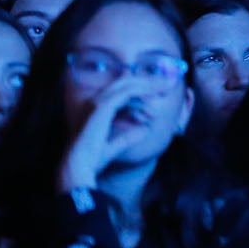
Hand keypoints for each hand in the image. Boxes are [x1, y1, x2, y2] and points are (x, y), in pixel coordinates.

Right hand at [58, 77, 159, 193]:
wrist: (80, 166)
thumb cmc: (93, 159)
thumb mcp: (115, 145)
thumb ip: (128, 137)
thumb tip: (145, 131)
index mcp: (95, 110)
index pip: (120, 92)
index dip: (141, 88)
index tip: (159, 91)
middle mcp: (94, 102)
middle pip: (125, 83)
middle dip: (148, 81)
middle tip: (167, 83)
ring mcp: (97, 102)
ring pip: (127, 85)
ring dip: (149, 85)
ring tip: (165, 89)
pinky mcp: (103, 107)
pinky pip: (127, 92)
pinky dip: (143, 91)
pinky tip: (155, 95)